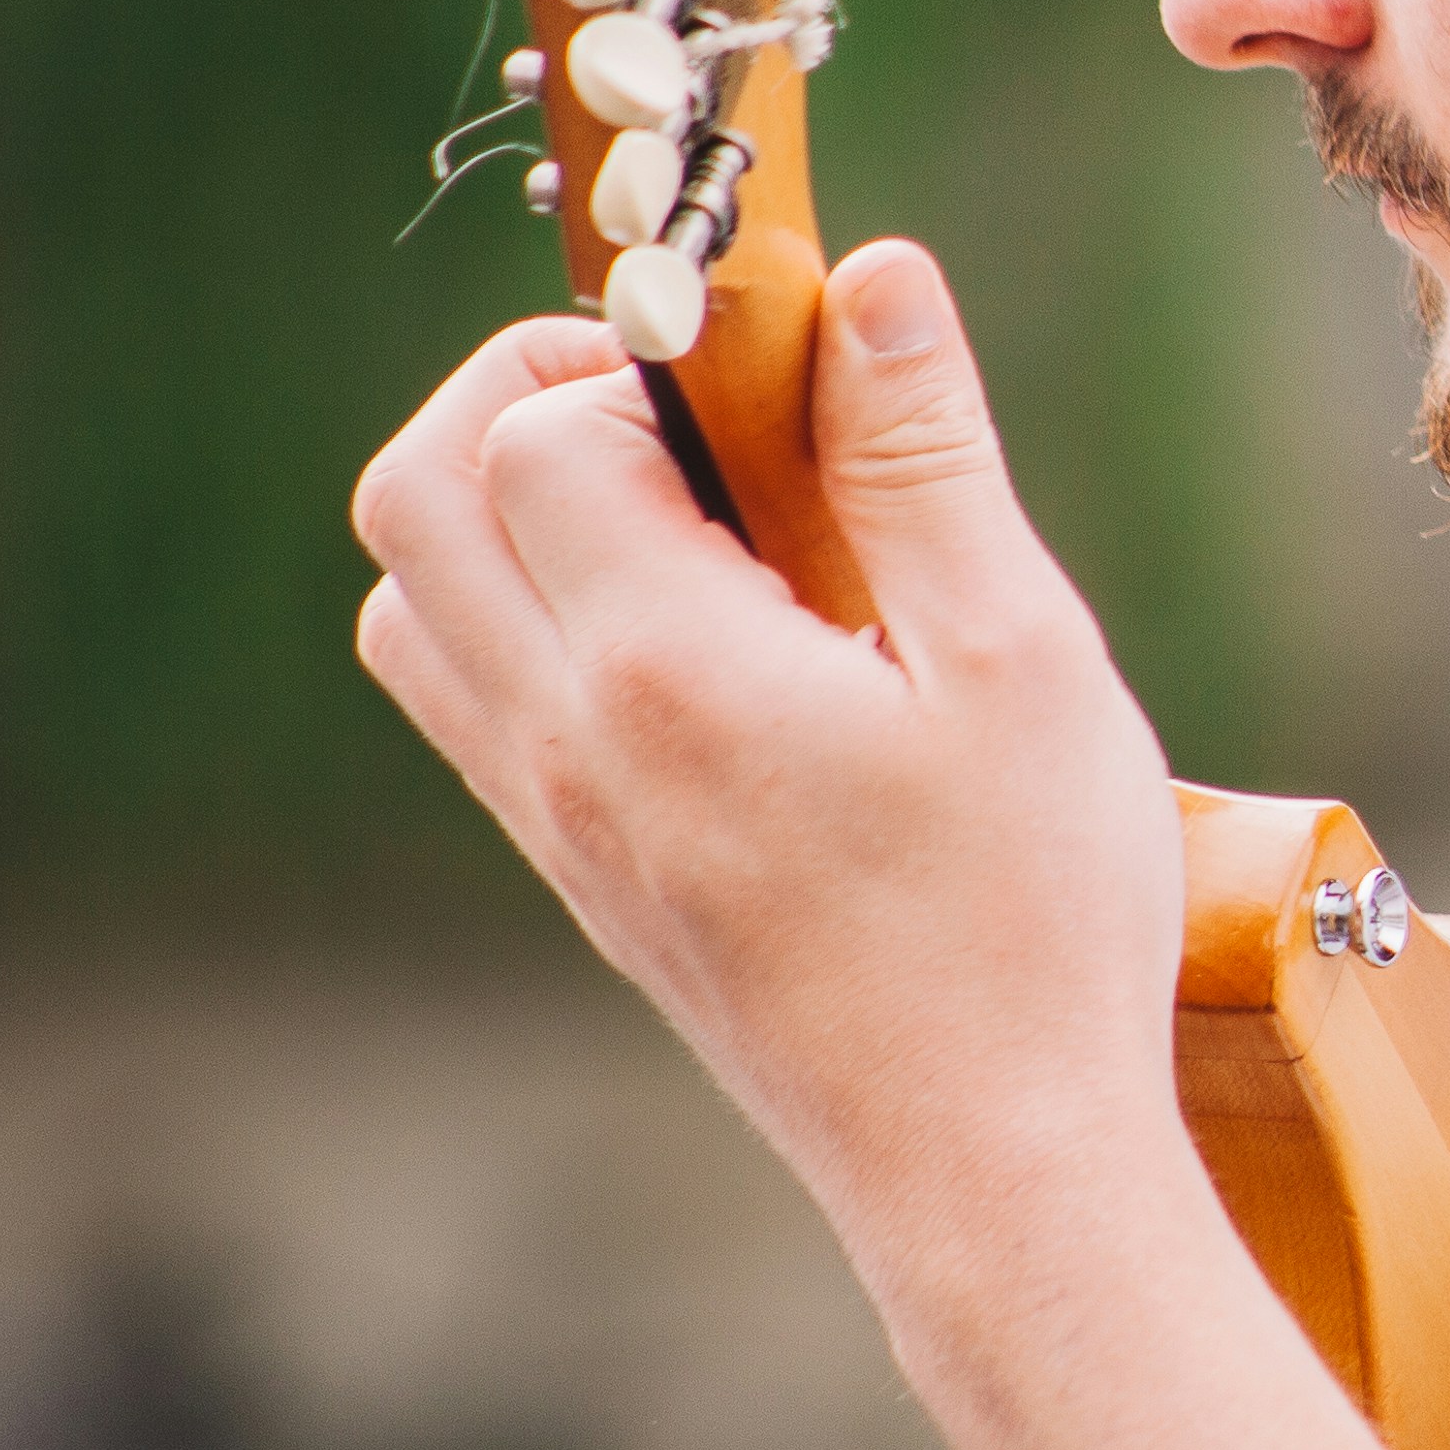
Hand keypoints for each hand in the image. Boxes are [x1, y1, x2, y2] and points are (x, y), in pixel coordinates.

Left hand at [344, 238, 1188, 1255]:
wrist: (993, 1170)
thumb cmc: (1033, 924)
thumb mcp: (1020, 662)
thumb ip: (926, 460)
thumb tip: (872, 279)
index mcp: (668, 672)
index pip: (534, 432)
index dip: (640, 357)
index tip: (772, 370)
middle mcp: (572, 743)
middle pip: (416, 498)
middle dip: (529, 398)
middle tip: (695, 413)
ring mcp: (562, 822)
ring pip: (417, 604)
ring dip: (512, 514)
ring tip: (694, 519)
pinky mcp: (586, 878)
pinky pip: (474, 704)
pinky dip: (535, 619)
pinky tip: (702, 637)